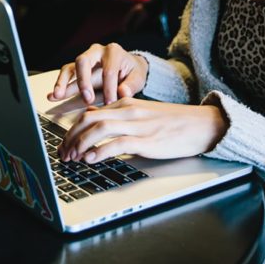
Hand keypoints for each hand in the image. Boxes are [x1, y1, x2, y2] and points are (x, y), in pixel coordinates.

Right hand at [48, 43, 147, 105]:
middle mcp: (96, 51)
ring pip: (70, 67)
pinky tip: (53, 96)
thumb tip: (123, 92)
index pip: (108, 70)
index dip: (109, 89)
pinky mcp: (78, 69)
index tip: (110, 103)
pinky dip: (60, 85)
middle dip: (84, 81)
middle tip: (87, 99)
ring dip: (63, 82)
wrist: (129, 68)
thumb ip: (132, 85)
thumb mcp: (138, 77)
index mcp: (113, 52)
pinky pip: (66, 74)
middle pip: (83, 61)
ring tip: (57, 95)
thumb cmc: (132, 72)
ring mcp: (85, 59)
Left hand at [57, 99, 228, 162]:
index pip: (89, 114)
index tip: (65, 145)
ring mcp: (138, 125)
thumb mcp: (141, 114)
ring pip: (99, 128)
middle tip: (63, 154)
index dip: (72, 131)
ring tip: (73, 158)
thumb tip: (94, 119)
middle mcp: (129, 111)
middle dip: (70, 137)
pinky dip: (100, 151)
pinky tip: (91, 159)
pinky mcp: (148, 140)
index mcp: (126, 103)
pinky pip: (118, 143)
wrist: (201, 124)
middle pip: (89, 119)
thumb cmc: (173, 122)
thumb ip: (118, 115)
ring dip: (80, 144)